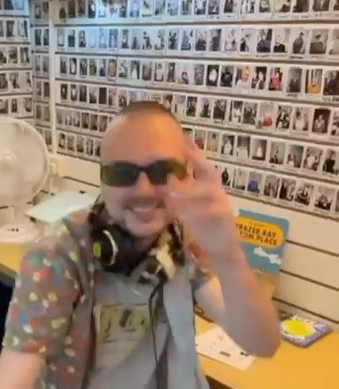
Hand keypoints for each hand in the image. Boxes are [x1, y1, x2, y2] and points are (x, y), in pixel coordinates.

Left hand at [169, 139, 240, 266]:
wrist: (222, 249)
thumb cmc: (205, 227)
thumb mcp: (189, 208)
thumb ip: (180, 196)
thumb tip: (164, 183)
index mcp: (209, 188)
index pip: (201, 167)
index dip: (193, 153)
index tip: (182, 139)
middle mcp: (217, 192)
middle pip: (210, 172)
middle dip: (198, 161)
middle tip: (184, 150)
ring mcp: (222, 204)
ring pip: (209, 191)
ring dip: (191, 190)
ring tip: (173, 191)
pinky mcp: (224, 219)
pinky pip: (212, 211)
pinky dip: (197, 210)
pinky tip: (182, 211)